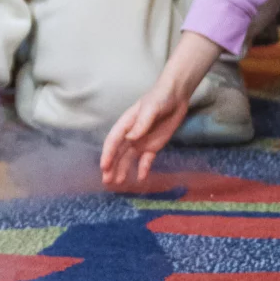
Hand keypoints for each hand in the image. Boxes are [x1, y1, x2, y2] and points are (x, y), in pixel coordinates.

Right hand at [99, 31, 220, 190]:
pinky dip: (143, 169)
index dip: (108, 154)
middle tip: (107, 181)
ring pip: (129, 159)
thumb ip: (141, 123)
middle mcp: (131, 135)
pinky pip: (146, 160)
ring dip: (123, 170)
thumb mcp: (151, 108)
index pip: (114, 141)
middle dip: (111, 167)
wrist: (176, 96)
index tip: (103, 167)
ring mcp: (142, 141)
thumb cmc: (160, 98)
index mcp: (126, 124)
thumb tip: (130, 139)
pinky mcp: (153, 146)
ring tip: (118, 184)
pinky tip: (140, 178)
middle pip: (118, 153)